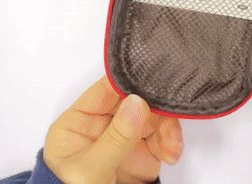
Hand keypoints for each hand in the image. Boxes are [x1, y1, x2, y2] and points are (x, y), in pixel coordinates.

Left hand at [43, 77, 183, 183]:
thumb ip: (115, 136)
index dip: (129, 82)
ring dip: (168, 129)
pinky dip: (172, 143)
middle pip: (136, 100)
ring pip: (154, 117)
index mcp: (80, 120)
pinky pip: (163, 137)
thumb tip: (137, 102)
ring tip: (170, 148)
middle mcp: (103, 125)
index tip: (152, 82)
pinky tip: (171, 154)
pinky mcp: (142, 153)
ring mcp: (124, 138)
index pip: (106, 89)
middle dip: (157, 108)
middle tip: (168, 118)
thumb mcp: (90, 168)